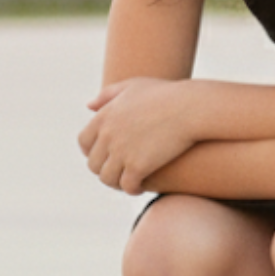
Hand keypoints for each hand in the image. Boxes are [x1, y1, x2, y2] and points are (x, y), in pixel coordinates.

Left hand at [78, 78, 197, 193]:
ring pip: (108, 178)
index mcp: (104, 116)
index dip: (92, 152)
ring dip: (117, 183)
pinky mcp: (138, 167)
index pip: (84, 142)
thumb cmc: (166, 94)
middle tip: (119, 173)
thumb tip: (89, 106)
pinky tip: (141, 187)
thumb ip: (108, 94)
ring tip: (129, 182)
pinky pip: (127, 186)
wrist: (190, 107)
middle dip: (105, 170)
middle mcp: (108, 135)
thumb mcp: (133, 86)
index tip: (105, 156)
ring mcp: (121, 152)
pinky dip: (132, 189)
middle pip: (94, 164)